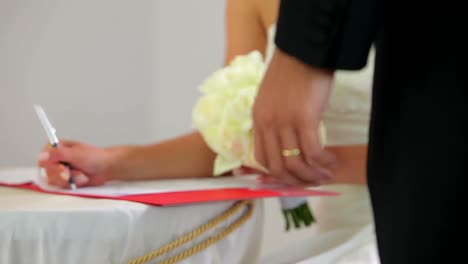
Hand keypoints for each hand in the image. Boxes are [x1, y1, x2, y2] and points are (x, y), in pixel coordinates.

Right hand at [38, 140, 114, 187]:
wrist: (106, 168)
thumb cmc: (95, 157)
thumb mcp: (76, 154)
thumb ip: (58, 154)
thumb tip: (42, 156)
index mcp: (57, 147)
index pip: (43, 158)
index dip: (52, 166)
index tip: (63, 169)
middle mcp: (56, 158)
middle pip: (48, 171)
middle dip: (63, 175)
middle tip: (72, 174)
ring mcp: (60, 169)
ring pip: (54, 180)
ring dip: (70, 180)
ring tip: (81, 174)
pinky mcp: (65, 179)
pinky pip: (61, 186)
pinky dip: (72, 184)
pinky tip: (81, 179)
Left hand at [252, 49, 336, 185]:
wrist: (304, 50)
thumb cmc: (291, 71)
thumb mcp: (271, 97)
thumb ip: (273, 118)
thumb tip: (285, 139)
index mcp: (258, 119)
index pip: (261, 158)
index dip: (276, 174)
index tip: (292, 177)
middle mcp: (267, 124)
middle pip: (277, 167)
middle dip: (295, 181)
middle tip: (311, 183)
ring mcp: (285, 122)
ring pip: (295, 163)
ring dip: (311, 175)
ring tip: (326, 175)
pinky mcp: (305, 119)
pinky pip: (313, 151)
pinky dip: (322, 162)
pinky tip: (331, 161)